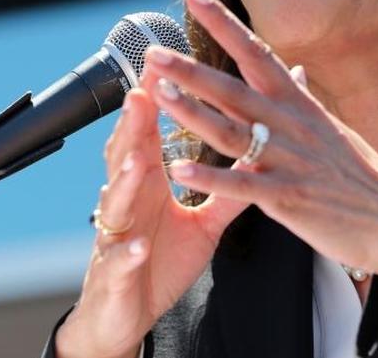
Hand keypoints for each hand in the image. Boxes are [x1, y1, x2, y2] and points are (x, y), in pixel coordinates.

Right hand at [55, 67, 248, 357]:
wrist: (129, 310)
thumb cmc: (163, 257)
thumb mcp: (203, 220)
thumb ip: (227, 186)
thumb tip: (261, 153)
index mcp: (149, 183)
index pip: (150, 135)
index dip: (157, 102)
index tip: (169, 67)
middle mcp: (128, 201)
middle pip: (127, 157)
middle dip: (133, 126)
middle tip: (142, 93)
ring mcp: (117, 235)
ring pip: (118, 202)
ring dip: (126, 181)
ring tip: (138, 161)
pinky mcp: (117, 273)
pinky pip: (122, 261)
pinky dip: (128, 252)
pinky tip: (137, 245)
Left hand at [144, 0, 377, 277]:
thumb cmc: (361, 177)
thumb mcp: (332, 127)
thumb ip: (304, 101)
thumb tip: (295, 71)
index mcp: (300, 104)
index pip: (256, 53)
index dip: (223, 23)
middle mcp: (291, 124)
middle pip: (233, 90)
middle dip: (190, 70)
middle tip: (152, 53)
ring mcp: (289, 159)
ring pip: (232, 130)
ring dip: (193, 112)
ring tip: (159, 96)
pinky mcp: (287, 197)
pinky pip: (242, 184)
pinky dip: (210, 176)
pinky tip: (179, 169)